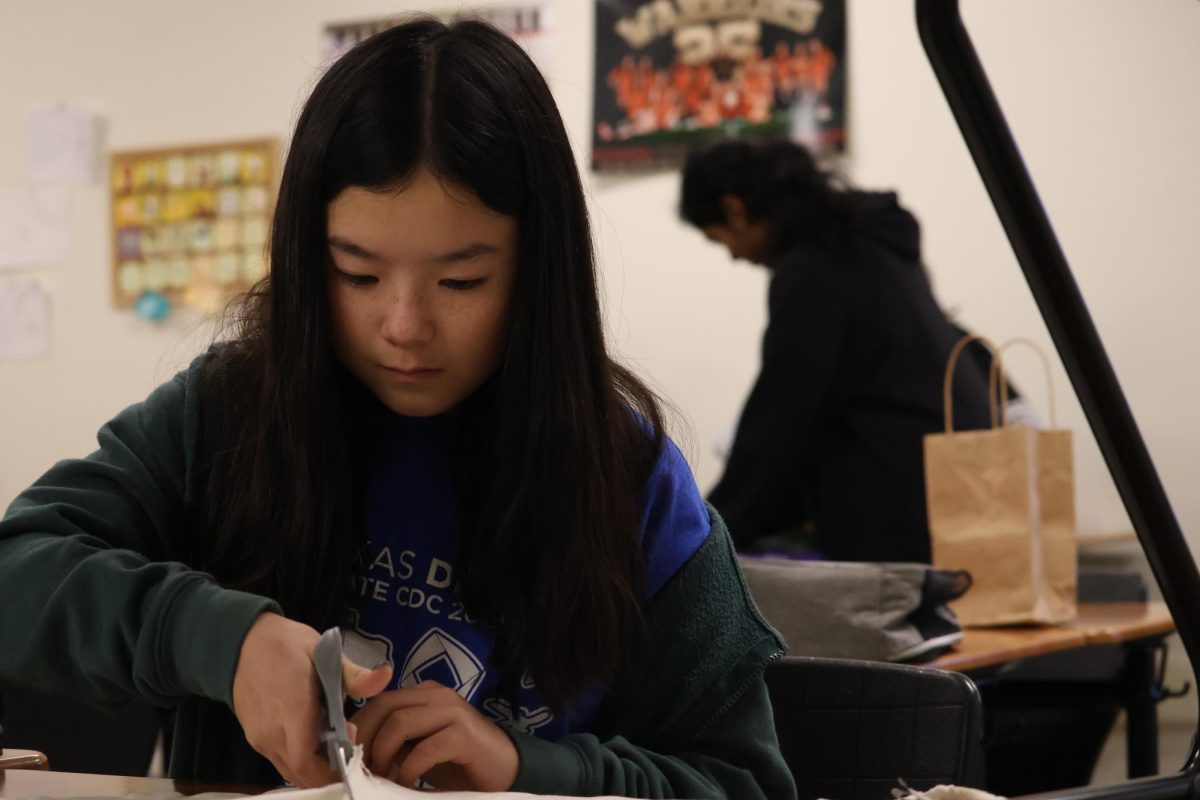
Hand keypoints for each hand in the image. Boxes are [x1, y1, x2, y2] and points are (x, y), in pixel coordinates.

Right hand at [231, 613, 392, 786]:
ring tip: (332, 740)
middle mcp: (272, 732)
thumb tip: (386, 675)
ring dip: (314, 766)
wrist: (241, 642)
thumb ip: (353, 673)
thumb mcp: (325, 651)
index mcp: (292, 710)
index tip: (352, 748)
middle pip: (301, 773)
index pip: (308, 761)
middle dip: (328, 770)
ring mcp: (259, 738)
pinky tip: (313, 737)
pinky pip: (279, 760)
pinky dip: (299, 758)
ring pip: (290, 770)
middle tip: (346, 745)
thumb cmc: (286, 646)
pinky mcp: (254, 739)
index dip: (333, 766)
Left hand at [351, 681, 518, 791]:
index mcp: (424, 695)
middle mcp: (438, 695)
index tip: (347, 757)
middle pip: (386, 706)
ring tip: (382, 777)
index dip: (358, 728)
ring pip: (401, 722)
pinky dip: (409, 770)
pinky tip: (407, 784)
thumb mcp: (417, 749)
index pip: (379, 701)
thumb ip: (394, 742)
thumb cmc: (457, 763)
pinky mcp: (465, 734)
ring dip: (383, 754)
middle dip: (366, 740)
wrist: (504, 771)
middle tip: (361, 770)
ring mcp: (453, 711)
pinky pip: (425, 748)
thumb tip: (354, 751)